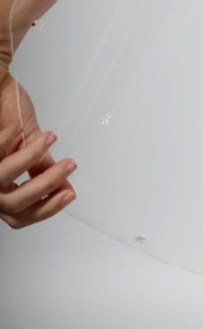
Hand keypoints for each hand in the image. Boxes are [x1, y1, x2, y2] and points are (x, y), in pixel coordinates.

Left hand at [0, 69, 76, 228]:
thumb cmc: (9, 114)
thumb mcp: (31, 145)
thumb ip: (43, 169)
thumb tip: (65, 188)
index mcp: (3, 189)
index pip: (22, 215)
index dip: (46, 209)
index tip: (69, 194)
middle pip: (13, 205)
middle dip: (44, 186)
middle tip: (68, 166)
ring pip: (4, 179)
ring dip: (31, 158)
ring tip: (49, 138)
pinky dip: (9, 140)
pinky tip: (19, 128)